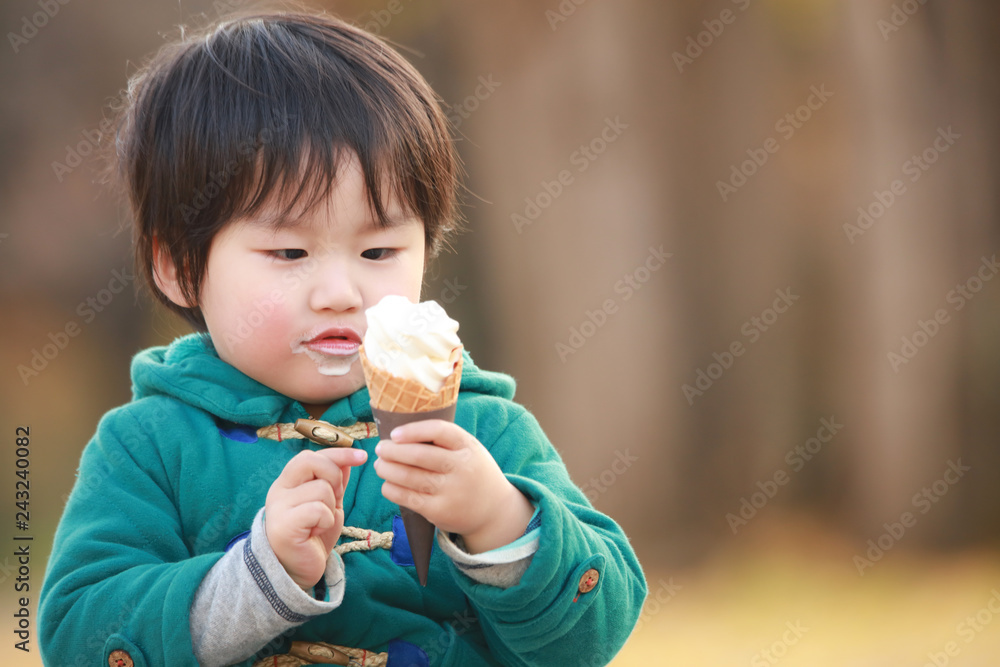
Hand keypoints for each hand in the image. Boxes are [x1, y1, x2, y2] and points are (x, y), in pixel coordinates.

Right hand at [265, 447, 367, 589]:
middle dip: (334, 476)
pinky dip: (325, 521)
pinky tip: (316, 532)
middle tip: (335, 498)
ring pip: (321, 488)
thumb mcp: (328, 504)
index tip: (363, 456)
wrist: (296, 571)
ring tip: (319, 523)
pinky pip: (318, 509)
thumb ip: (335, 482)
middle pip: (311, 461)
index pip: (311, 456)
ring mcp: (279, 507)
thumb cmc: (312, 537)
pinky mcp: (284, 526)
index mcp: (288, 482)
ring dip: (330, 507)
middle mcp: (279, 490)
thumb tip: (347, 459)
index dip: (339, 453)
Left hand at [373, 420, 533, 553]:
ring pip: (410, 477)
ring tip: (380, 465)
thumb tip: (399, 434)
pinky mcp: (440, 511)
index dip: (413, 430)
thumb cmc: (473, 472)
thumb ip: (443, 441)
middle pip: (419, 456)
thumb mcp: (469, 450)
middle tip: (380, 448)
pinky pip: (408, 498)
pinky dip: (392, 489)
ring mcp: (451, 491)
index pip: (439, 431)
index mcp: (468, 447)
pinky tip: (387, 484)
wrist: (494, 511)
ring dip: (388, 469)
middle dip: (393, 451)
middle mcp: (461, 468)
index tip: (394, 433)